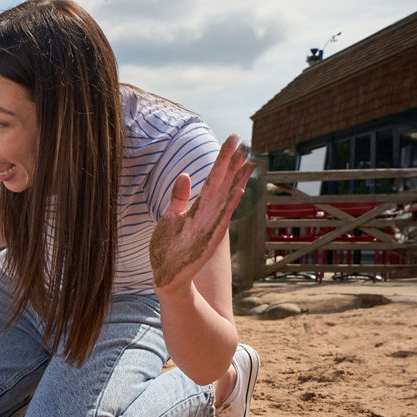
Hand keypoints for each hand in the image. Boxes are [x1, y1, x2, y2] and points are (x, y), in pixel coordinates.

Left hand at [149, 135, 254, 291]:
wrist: (167, 277)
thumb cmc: (167, 248)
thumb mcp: (170, 218)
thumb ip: (179, 198)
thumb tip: (186, 174)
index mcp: (199, 207)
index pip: (213, 177)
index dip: (222, 159)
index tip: (232, 139)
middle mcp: (208, 214)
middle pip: (223, 183)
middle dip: (232, 163)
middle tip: (244, 142)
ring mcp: (211, 226)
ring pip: (226, 197)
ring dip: (237, 179)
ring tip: (248, 160)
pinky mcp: (210, 239)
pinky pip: (221, 218)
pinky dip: (230, 204)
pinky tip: (239, 190)